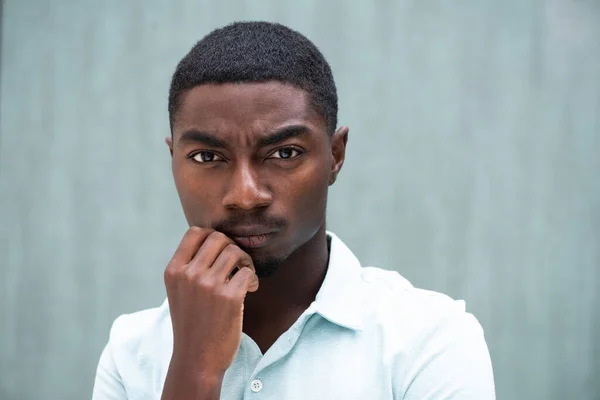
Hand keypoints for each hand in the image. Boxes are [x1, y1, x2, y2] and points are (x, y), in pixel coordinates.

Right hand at [161, 227, 258, 398]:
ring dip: (245, 261)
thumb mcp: (179, 291)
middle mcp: (189, 275)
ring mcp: (208, 285)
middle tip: (237, 265)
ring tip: (245, 277)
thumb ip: (190, 266)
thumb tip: (216, 238)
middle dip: (232, 247)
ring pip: (235, 251)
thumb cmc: (192, 323)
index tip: (221, 252)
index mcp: (173, 271)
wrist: (197, 359)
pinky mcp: (229, 297)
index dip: (213, 236)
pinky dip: (254, 278)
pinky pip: (248, 272)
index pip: (195, 232)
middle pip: (218, 238)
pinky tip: (251, 289)